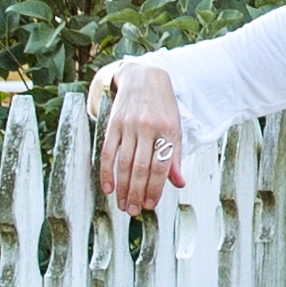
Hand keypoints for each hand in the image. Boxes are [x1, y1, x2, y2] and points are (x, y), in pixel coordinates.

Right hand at [97, 60, 184, 213]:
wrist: (144, 76)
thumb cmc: (163, 106)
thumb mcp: (175, 127)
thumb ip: (175, 156)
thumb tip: (179, 183)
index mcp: (168, 129)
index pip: (161, 164)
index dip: (155, 187)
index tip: (151, 204)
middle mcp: (148, 127)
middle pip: (140, 167)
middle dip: (137, 192)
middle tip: (134, 211)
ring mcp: (129, 125)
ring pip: (124, 163)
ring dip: (122, 187)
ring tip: (123, 205)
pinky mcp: (113, 124)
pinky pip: (108, 152)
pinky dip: (106, 172)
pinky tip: (108, 188)